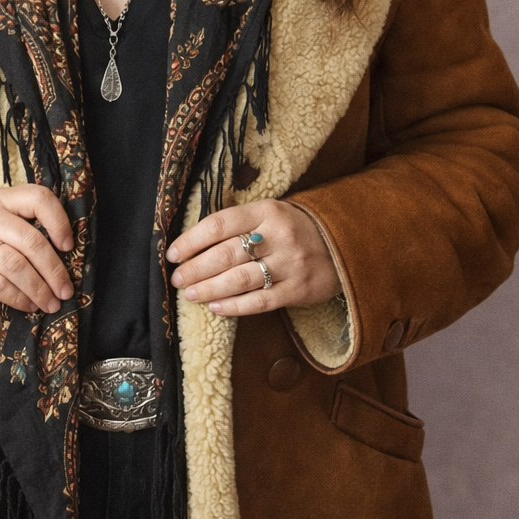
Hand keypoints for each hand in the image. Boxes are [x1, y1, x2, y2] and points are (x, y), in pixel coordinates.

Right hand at [0, 186, 74, 314]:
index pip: (38, 197)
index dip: (59, 222)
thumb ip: (31, 234)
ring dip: (38, 288)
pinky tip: (28, 305)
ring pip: (14, 264)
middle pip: (29, 239)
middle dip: (53, 269)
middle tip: (65, 291)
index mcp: (1, 199)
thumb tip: (70, 260)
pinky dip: (17, 297)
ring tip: (50, 303)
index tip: (69, 247)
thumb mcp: (6, 234)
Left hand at [166, 200, 340, 315]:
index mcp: (267, 211)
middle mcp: (278, 236)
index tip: (172, 253)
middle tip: (177, 278)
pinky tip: (215, 307)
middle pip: (226, 254)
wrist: (346, 242)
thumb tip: (193, 244)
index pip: (219, 224)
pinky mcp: (299, 289)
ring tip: (190, 294)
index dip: (191, 240)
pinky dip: (234, 306)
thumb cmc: (296, 228)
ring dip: (209, 288)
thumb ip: (239, 225)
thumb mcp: (271, 214)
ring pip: (240, 280)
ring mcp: (290, 264)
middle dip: (195, 268)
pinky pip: (260, 301)